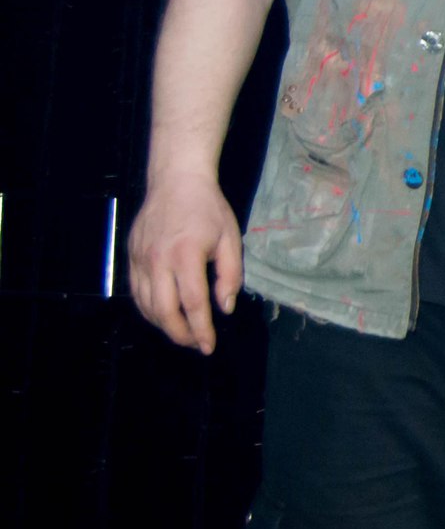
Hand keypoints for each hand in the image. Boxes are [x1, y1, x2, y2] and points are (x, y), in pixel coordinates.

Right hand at [127, 173, 242, 354]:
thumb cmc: (208, 209)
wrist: (175, 181)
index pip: (192, 303)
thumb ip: (229, 276)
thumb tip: (224, 308)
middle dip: (180, 334)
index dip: (201, 330)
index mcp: (186, 255)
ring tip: (183, 332)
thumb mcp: (230, 239)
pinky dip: (149, 309)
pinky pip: (136, 291)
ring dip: (163, 324)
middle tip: (195, 344)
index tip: (209, 346)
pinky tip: (164, 313)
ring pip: (145, 304)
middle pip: (163, 310)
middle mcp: (158, 260)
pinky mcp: (130, 256)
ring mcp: (140, 259)